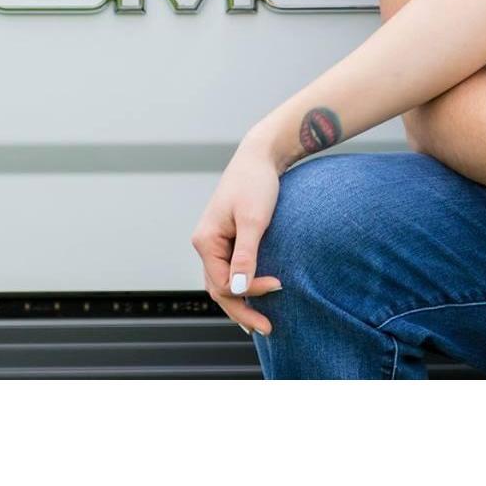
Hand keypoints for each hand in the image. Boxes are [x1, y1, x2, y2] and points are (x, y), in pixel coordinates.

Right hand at [191, 134, 285, 335]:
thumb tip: (236, 290)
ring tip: (259, 323)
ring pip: (222, 283)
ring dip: (239, 303)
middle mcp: (206, 244)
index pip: (223, 283)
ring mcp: (215, 242)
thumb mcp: (253, 220)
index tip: (279, 285)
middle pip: (218, 289)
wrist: (259, 157)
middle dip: (242, 310)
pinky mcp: (227, 239)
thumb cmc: (256, 183)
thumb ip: (245, 256)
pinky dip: (240, 287)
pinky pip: (229, 271)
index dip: (249, 291)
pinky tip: (253, 299)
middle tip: (268, 329)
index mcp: (206, 241)